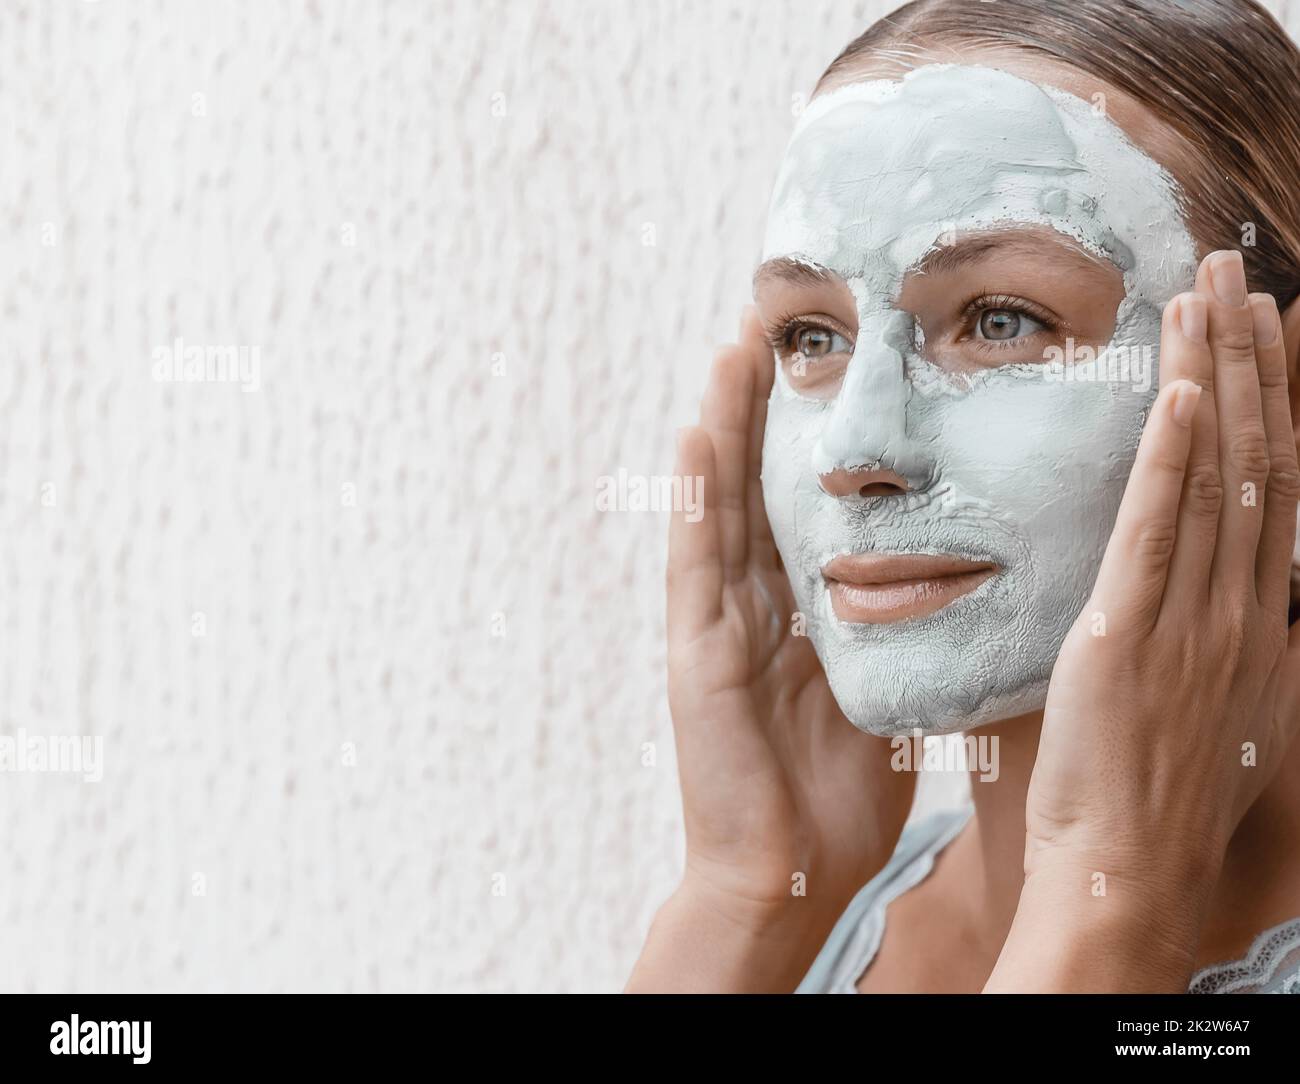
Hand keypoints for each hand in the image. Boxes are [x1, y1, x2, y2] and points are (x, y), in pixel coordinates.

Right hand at [627, 307, 914, 991]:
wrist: (792, 868)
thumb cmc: (842, 788)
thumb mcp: (882, 683)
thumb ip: (896, 625)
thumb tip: (955, 576)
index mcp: (793, 610)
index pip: (794, 503)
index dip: (800, 436)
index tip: (822, 367)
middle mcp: (749, 604)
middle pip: (751, 486)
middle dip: (757, 408)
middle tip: (768, 326)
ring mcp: (717, 626)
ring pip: (717, 507)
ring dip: (720, 428)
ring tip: (731, 351)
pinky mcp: (698, 656)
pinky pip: (696, 565)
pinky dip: (695, 501)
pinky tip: (697, 436)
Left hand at [990, 249, 1299, 990]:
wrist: (1124, 870)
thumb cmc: (1153, 792)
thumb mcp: (1207, 702)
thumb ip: (1212, 636)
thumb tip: (1213, 594)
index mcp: (1251, 617)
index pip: (1270, 484)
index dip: (1270, 399)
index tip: (1267, 328)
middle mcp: (1236, 605)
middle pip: (1251, 457)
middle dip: (1247, 358)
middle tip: (1234, 270)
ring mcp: (1189, 618)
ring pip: (1212, 475)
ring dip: (1211, 378)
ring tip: (1206, 293)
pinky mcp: (1127, 634)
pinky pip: (1156, 530)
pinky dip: (1170, 456)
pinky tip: (1175, 388)